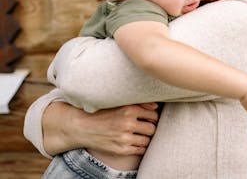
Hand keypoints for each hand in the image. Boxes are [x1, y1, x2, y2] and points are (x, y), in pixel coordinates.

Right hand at [43, 102, 158, 155]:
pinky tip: (136, 142)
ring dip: (146, 138)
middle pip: (152, 129)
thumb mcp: (119, 103)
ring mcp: (124, 138)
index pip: (153, 115)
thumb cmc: (103, 112)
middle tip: (146, 127)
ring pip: (147, 140)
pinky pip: (140, 150)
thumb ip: (139, 103)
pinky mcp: (120, 149)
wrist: (82, 127)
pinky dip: (141, 147)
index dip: (153, 117)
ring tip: (141, 135)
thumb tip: (155, 106)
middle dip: (150, 128)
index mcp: (129, 109)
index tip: (149, 118)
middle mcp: (127, 123)